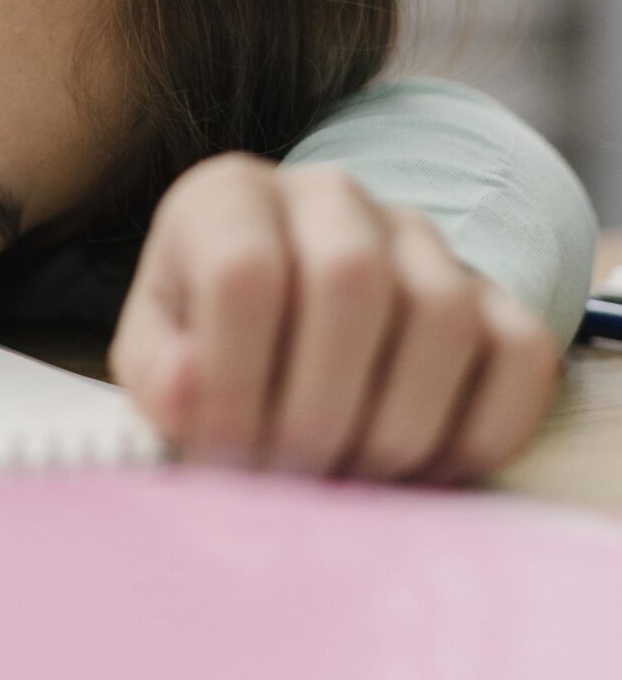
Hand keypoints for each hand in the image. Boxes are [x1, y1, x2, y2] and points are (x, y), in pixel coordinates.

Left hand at [110, 154, 561, 481]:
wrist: (282, 317)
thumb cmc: (206, 337)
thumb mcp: (156, 349)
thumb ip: (160, 374)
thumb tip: (190, 396)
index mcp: (231, 198)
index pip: (245, 270)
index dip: (235, 382)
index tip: (224, 462)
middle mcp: (330, 198)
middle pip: (351, 280)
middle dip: (320, 408)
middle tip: (294, 481)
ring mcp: (420, 240)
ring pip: (443, 316)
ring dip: (396, 427)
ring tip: (350, 482)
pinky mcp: (492, 295)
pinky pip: (522, 355)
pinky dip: (480, 432)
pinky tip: (422, 474)